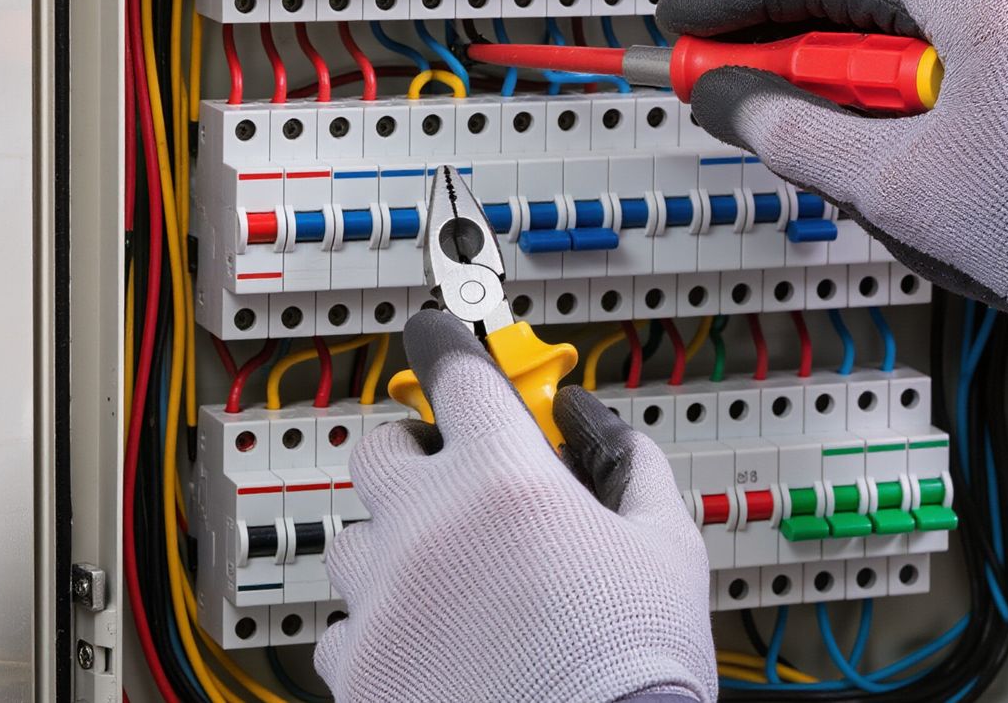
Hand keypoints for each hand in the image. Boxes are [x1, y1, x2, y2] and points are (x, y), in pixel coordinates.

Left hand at [316, 310, 715, 702]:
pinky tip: (423, 644)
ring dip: (391, 546)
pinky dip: (374, 629)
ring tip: (444, 579)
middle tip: (449, 478)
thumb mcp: (667, 548)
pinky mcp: (360, 670)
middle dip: (412, 453)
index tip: (440, 338)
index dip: (448, 346)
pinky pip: (341, 629)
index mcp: (504, 481)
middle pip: (377, 449)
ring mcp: (384, 601)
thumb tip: (596, 423)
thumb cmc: (638, 670)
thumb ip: (628, 464)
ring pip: (352, 541)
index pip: (454, 370)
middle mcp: (427, 528)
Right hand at [655, 0, 1007, 362]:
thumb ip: (792, 133)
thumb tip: (728, 99)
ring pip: (887, 26)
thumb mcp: (888, 183)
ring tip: (777, 113)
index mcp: (983, 4)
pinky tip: (841, 124)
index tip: (695, 23)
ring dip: (825, 68)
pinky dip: (871, 86)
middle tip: (716, 73)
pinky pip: (923, 53)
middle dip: (778, 36)